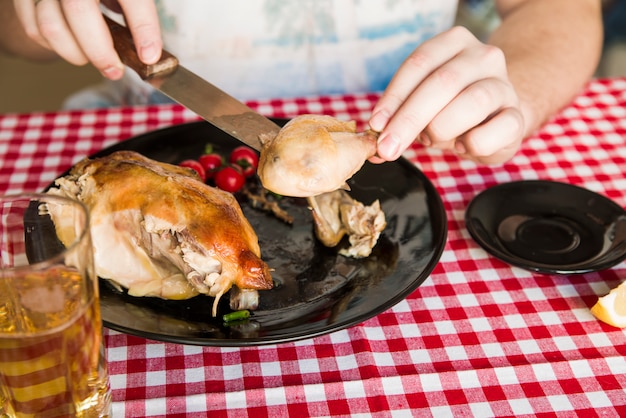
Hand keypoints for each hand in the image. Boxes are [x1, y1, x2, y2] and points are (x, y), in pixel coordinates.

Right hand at [13, 0, 161, 78]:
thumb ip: (136, 14)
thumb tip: (148, 54)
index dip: (144, 27)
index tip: (150, 57)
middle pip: (79, 12)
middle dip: (100, 52)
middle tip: (115, 70)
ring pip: (51, 26)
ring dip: (75, 53)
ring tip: (92, 56)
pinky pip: (34, 30)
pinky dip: (54, 47)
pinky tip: (71, 45)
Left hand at [369, 26, 524, 164]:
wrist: (496, 120)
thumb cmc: (452, 110)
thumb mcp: (422, 106)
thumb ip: (398, 117)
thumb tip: (373, 141)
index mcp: (454, 43)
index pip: (419, 63)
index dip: (394, 97)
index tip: (376, 124)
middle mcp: (483, 56)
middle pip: (442, 82)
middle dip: (409, 120)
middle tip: (389, 147)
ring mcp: (504, 85)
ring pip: (472, 102)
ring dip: (441, 129)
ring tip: (433, 139)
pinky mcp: (518, 116)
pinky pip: (494, 131)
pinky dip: (472, 145)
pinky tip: (464, 145)